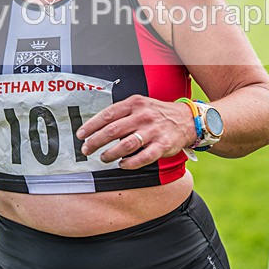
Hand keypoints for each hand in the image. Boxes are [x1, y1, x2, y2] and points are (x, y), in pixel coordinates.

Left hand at [76, 95, 196, 169]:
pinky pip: (143, 157)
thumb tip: (98, 127)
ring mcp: (153, 131)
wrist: (187, 120)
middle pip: (113, 130)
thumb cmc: (157, 113)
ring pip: (125, 145)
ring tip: (103, 158)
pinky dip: (130, 163)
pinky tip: (122, 164)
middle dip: (96, 141)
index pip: (107, 114)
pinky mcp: (163, 145)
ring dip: (110, 153)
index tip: (81, 134)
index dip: (91, 125)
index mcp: (135, 103)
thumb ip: (122, 113)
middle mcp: (143, 116)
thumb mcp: (140, 105)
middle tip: (86, 149)